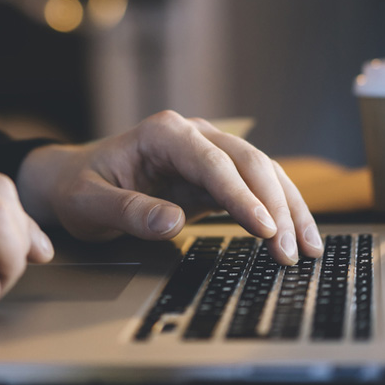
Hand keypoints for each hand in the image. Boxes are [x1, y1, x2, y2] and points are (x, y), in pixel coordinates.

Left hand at [16, 110, 322, 264]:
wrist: (76, 179)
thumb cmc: (80, 187)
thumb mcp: (89, 202)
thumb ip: (128, 211)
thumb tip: (174, 224)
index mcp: (164, 133)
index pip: (213, 162)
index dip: (242, 196)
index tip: (265, 229)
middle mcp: (193, 135)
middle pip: (249, 162)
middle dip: (275, 206)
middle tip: (289, 251)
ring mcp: (208, 153)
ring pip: (262, 172)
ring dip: (288, 209)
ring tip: (307, 248)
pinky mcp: (215, 176)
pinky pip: (255, 188)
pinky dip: (278, 211)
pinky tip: (295, 234)